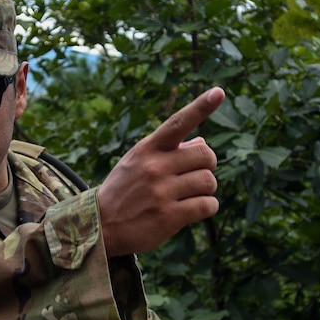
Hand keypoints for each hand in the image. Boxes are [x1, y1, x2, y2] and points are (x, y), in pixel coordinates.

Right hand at [96, 88, 223, 256]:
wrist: (100, 226)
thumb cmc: (124, 190)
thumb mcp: (138, 163)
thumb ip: (169, 151)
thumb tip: (203, 142)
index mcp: (148, 149)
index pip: (178, 123)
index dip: (201, 107)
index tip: (219, 92)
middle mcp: (154, 167)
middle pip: (206, 155)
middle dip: (207, 166)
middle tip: (195, 175)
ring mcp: (161, 192)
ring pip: (209, 181)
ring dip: (206, 189)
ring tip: (190, 195)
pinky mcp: (169, 216)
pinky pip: (208, 205)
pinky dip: (207, 207)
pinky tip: (194, 210)